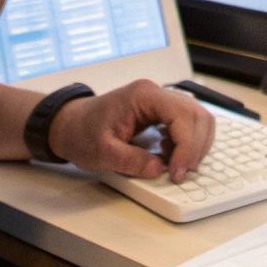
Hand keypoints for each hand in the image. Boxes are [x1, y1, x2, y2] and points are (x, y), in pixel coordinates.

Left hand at [49, 79, 215, 182]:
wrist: (69, 125)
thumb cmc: (81, 132)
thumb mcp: (102, 152)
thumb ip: (131, 161)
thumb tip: (160, 169)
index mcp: (143, 96)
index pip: (182, 115)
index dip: (187, 145)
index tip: (178, 171)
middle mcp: (156, 94)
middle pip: (197, 115)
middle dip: (195, 147)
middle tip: (181, 172)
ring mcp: (160, 101)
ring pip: (198, 119)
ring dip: (195, 145)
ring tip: (177, 165)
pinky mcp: (161, 112)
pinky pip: (188, 124)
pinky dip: (188, 143)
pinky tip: (171, 156)